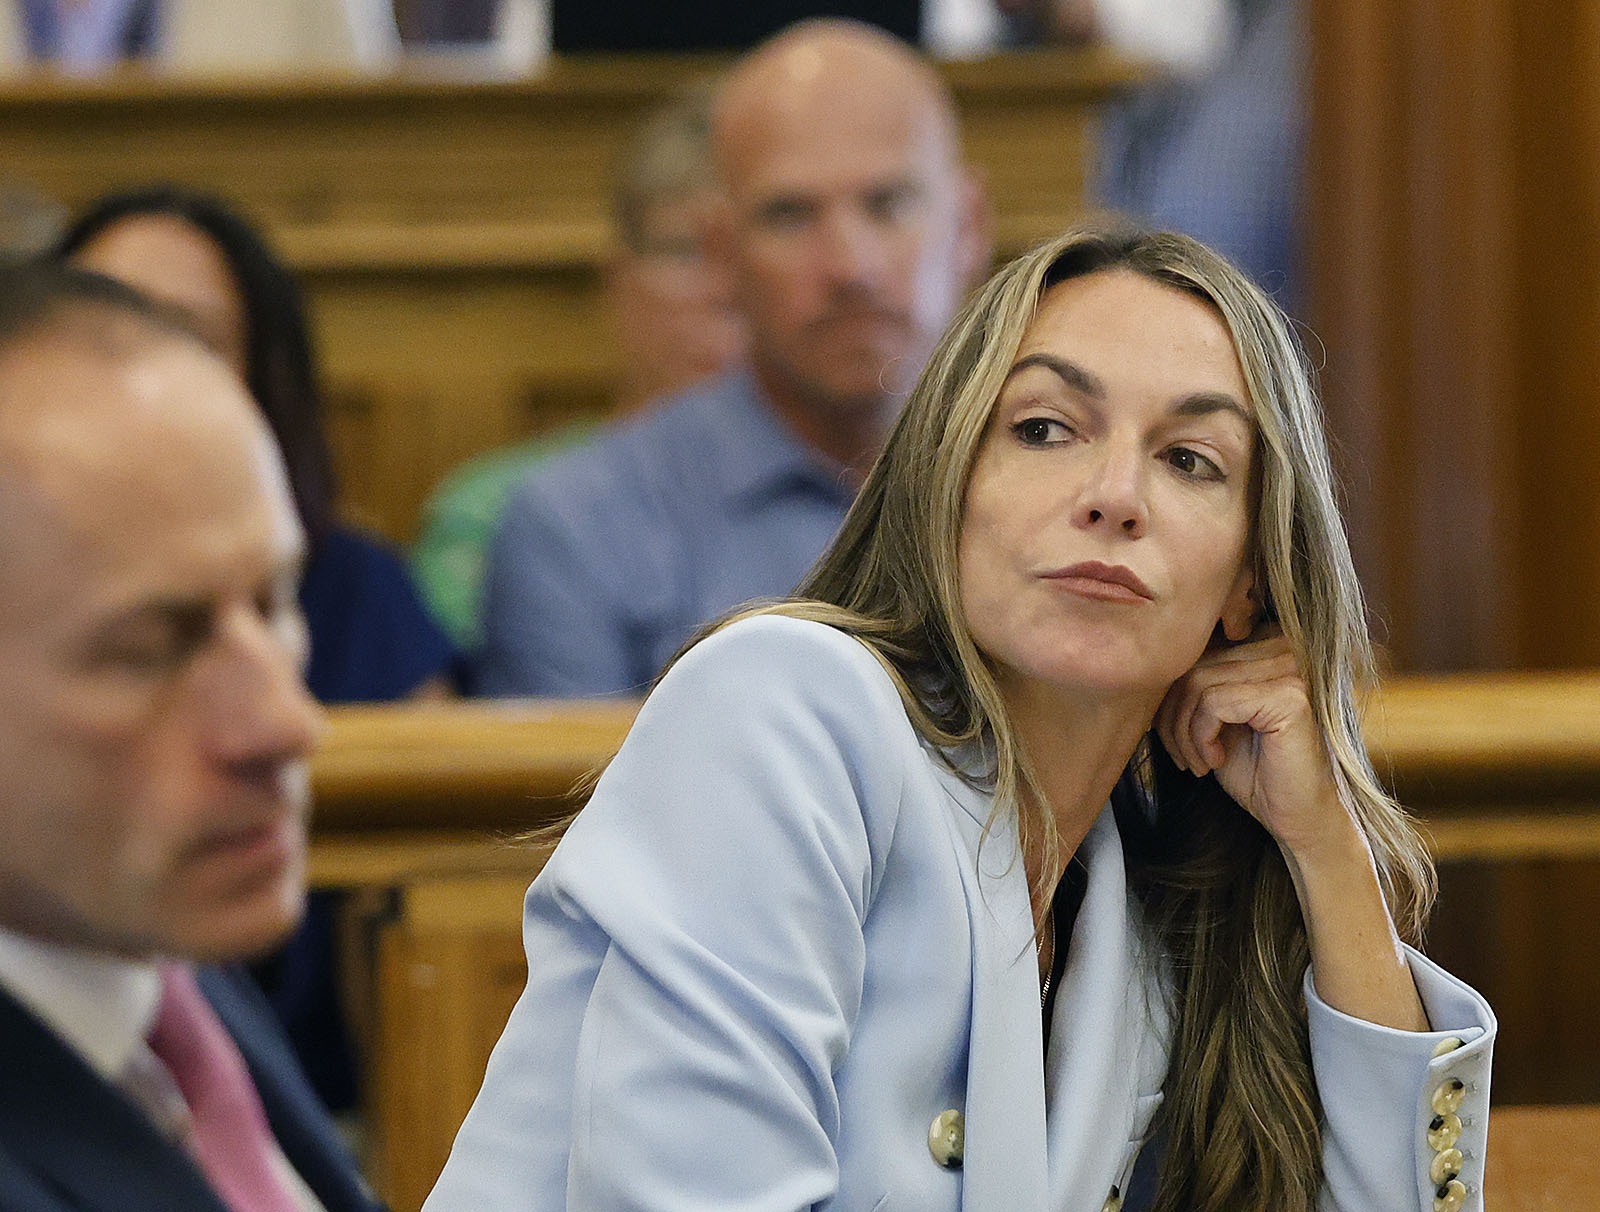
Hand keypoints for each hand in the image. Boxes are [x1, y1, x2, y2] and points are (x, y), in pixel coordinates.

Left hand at [1154, 628, 1354, 862]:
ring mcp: (1289, 668)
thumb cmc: (1257, 770)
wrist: (1299, 816)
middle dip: (1172, 717)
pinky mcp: (1289, 696)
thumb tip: (1147, 673)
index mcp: (1264, 644)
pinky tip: (1216, 761)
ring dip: (1184, 733)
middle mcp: (1281, 646)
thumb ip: (1192, 686)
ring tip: (1199, 763)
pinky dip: (1201, 736)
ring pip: (1197, 684)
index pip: (1193, 651)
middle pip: (1191, 666)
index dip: (1170, 696)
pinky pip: (1214, 703)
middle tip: (1183, 757)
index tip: (1173, 737)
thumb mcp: (1213, 718)